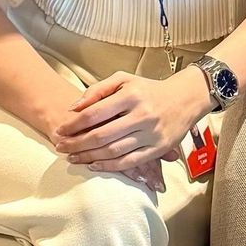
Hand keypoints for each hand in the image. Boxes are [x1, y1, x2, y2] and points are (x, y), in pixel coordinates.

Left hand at [57, 67, 208, 178]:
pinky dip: (109, 166)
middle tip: (60, 147)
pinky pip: (129, 161)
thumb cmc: (148, 89)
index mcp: (131, 95)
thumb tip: (74, 108)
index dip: (73, 124)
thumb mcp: (124, 80)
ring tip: (73, 157)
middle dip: (76, 143)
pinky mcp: (158, 148)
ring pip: (113, 151)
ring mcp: (151, 133)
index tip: (60, 130)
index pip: (94, 113)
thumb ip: (97, 90)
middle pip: (101, 135)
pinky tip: (94, 164)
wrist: (186, 98)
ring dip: (89, 157)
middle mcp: (141, 115)